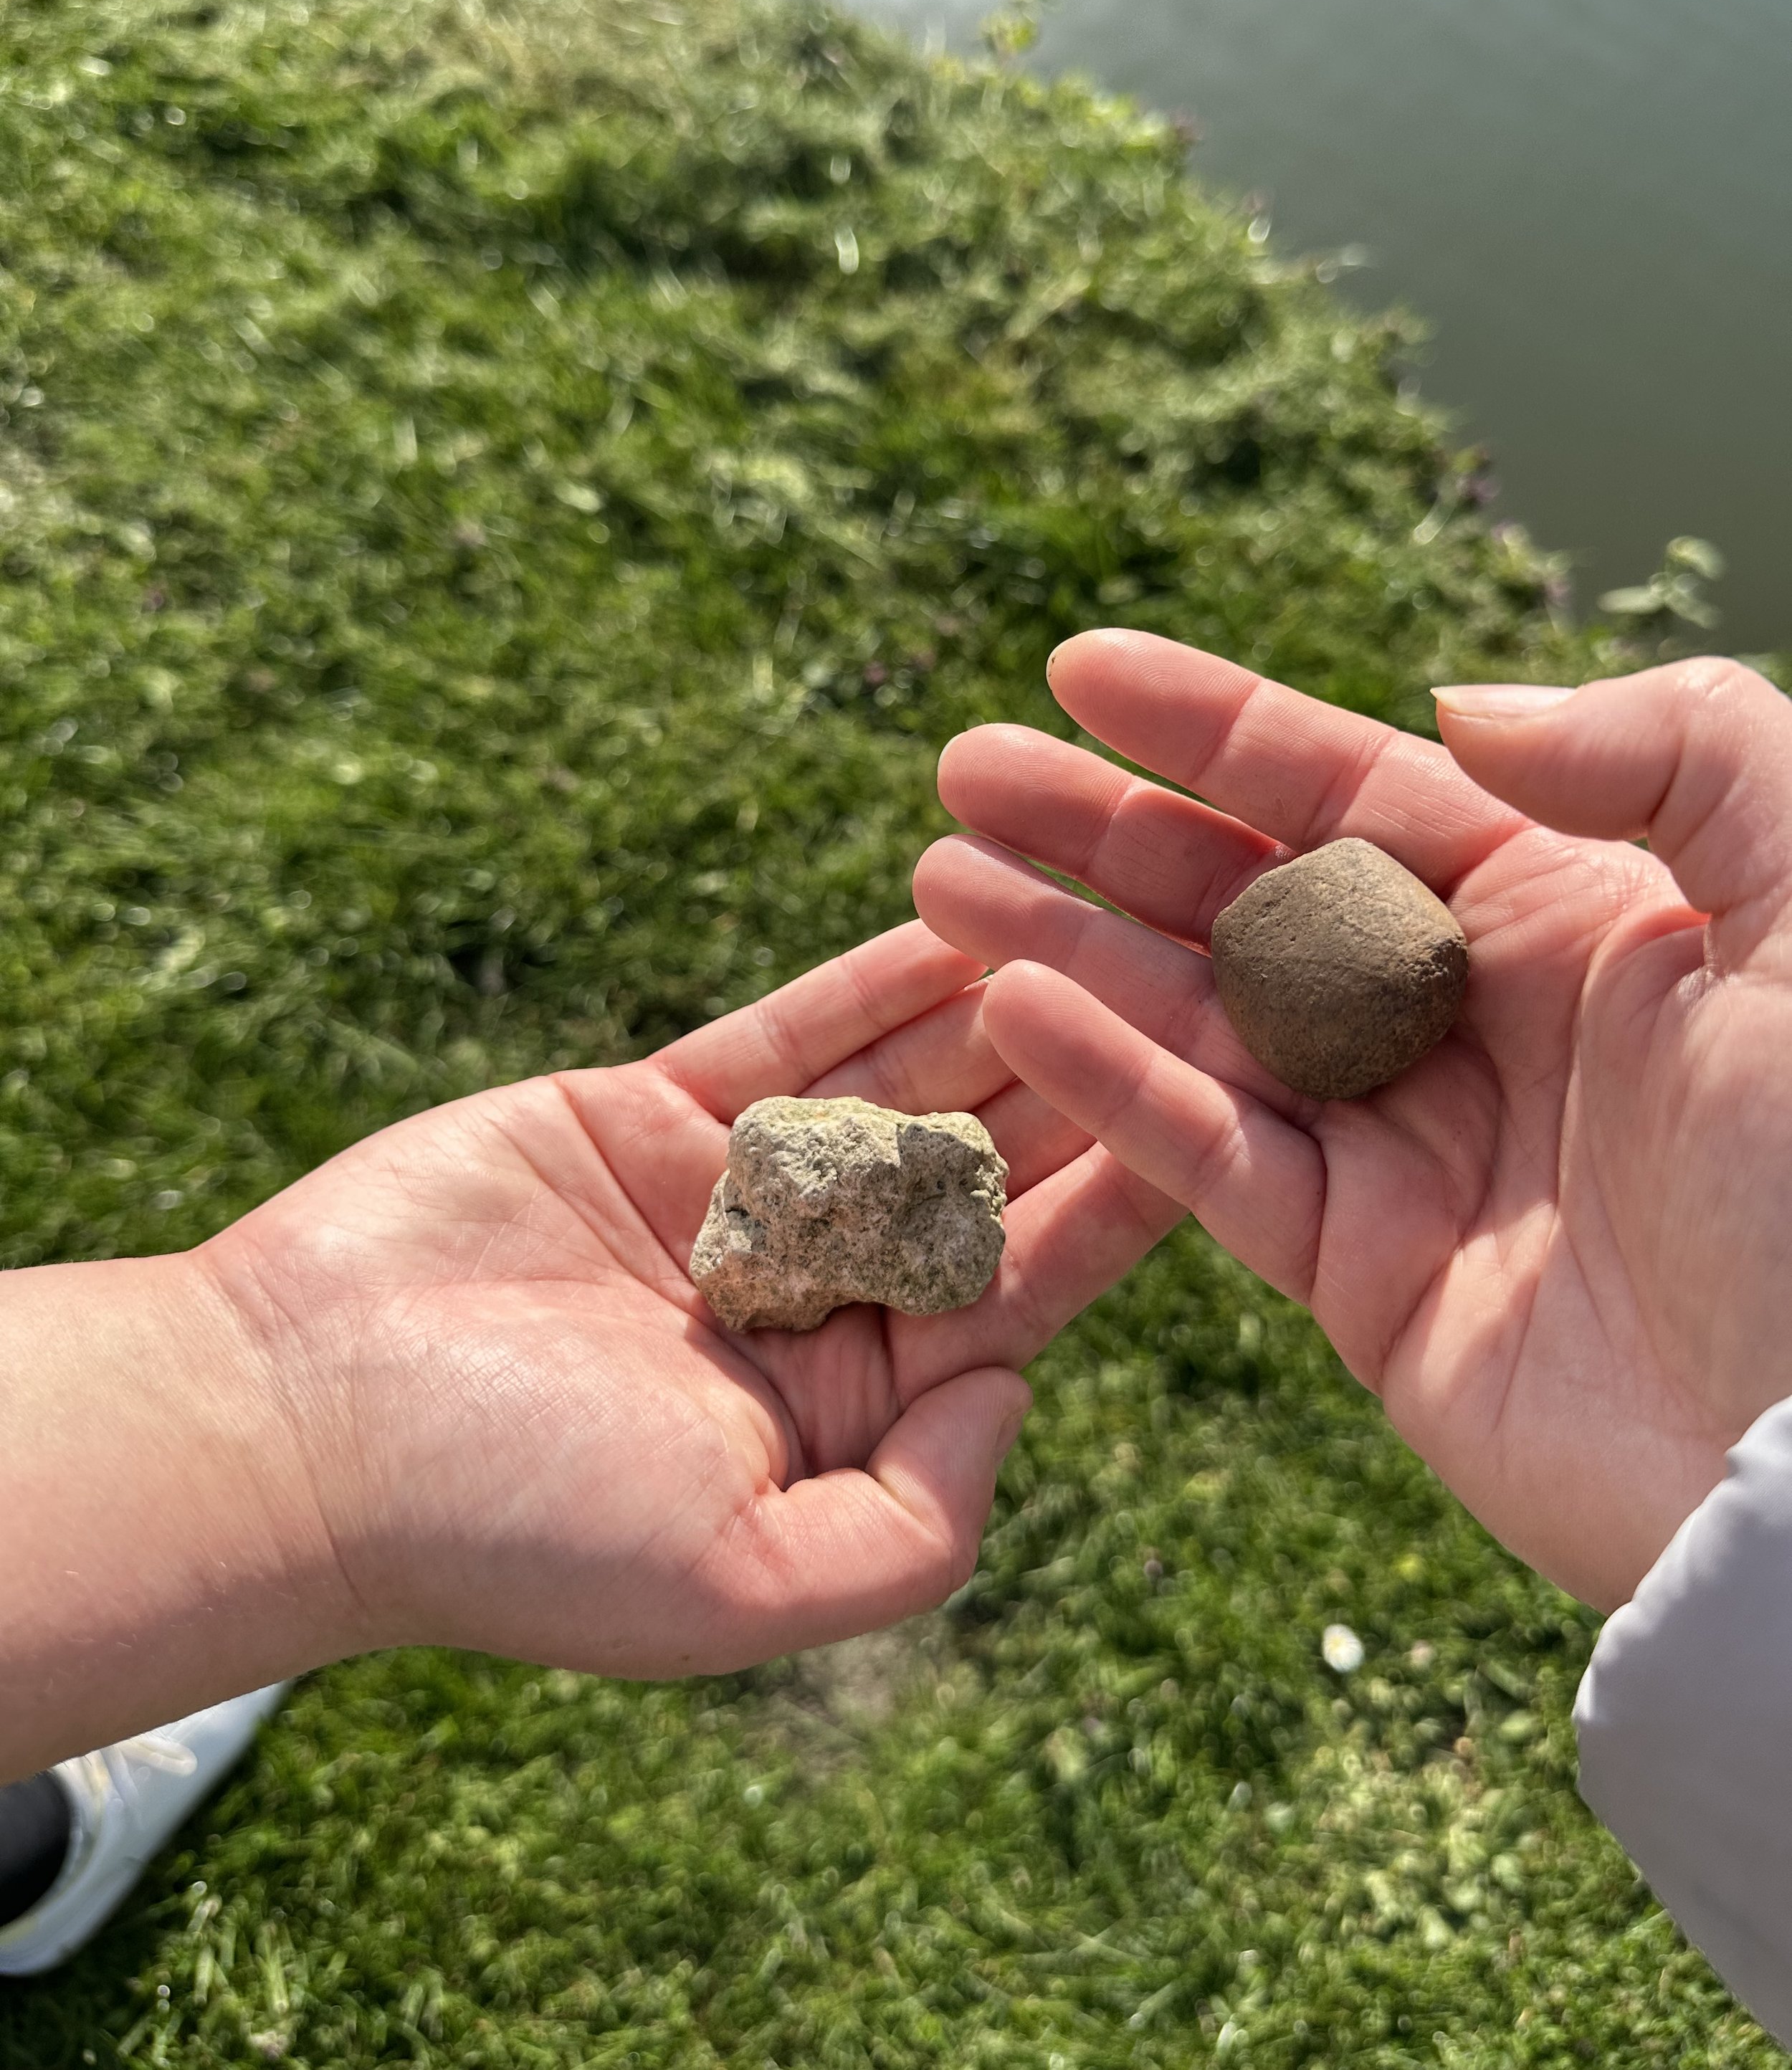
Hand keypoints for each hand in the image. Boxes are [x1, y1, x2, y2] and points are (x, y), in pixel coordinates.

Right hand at [201, 922, 1177, 1684]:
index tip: (1241, 1109)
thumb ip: (915, 1515)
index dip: (1136, 1197)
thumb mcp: (745, 1581)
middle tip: (1204, 975)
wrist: (304, 1423)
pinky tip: (965, 912)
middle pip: (989, 1166)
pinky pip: (793, 1031)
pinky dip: (876, 976)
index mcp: (858, 1407)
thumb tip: (1019, 1392)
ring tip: (1108, 917)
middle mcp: (817, 1295)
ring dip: (1002, 1002)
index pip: (1033, 1286)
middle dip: (1092, 1073)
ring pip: (903, 1081)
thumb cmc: (515, 1528)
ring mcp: (741, 1194)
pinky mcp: (656, 1112)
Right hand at [914, 633, 1791, 1608]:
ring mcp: (1403, 1148)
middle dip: (1102, 829)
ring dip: (1066, 946)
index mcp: (1568, 909)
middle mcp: (1469, 1016)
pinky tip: (1017, 1004)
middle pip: (1245, 894)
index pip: (1354, 784)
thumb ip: (1668, 750)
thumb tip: (1457, 706)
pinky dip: (1112, 1085)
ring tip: (939, 879)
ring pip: (1198, 1021)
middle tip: (963, 772)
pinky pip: (1208, 1159)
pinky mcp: (1358, 1277)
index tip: (1081, 670)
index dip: (1213, 724)